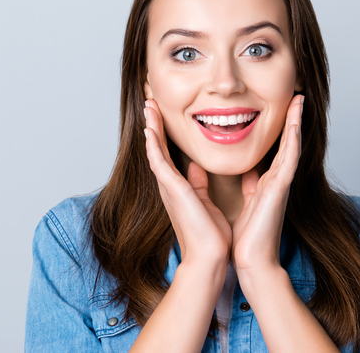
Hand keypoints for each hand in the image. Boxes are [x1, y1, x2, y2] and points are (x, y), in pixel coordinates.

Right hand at [144, 100, 231, 266]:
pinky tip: (150, 127)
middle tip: (150, 103)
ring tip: (148, 106)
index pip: (167, 154)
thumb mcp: (205, 201)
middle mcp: (169, 185)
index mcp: (178, 188)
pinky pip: (158, 160)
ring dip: (151, 127)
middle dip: (153, 125)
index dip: (164, 134)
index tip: (162, 115)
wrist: (210, 256)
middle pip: (156, 148)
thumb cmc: (211, 235)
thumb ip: (199, 184)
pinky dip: (153, 143)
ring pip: (155, 150)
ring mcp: (168, 187)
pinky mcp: (172, 188)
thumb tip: (197, 168)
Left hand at [231, 94, 303, 273]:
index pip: (275, 148)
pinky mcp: (280, 189)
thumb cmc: (247, 237)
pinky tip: (294, 123)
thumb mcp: (245, 202)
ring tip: (298, 99)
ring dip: (295, 122)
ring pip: (291, 145)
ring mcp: (281, 183)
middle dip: (292, 119)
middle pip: (287, 142)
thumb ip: (248, 185)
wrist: (252, 261)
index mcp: (266, 182)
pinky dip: (292, 139)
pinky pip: (289, 158)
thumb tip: (247, 171)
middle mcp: (276, 180)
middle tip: (296, 95)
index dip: (280, 128)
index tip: (281, 107)